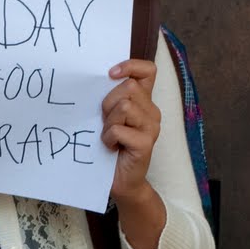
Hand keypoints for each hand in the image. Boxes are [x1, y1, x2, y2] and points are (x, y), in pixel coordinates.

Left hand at [102, 59, 161, 200]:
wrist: (120, 182)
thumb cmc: (111, 148)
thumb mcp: (109, 117)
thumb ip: (111, 98)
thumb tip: (97, 78)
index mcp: (144, 101)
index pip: (147, 70)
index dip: (130, 66)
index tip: (110, 74)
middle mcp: (152, 111)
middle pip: (128, 87)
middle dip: (108, 102)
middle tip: (104, 122)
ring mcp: (151, 127)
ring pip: (125, 107)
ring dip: (108, 122)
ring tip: (108, 136)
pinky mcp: (145, 143)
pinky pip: (119, 129)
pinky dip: (108, 138)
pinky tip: (110, 147)